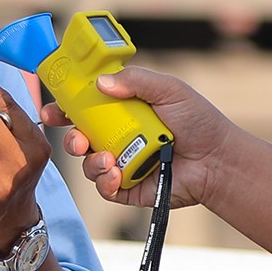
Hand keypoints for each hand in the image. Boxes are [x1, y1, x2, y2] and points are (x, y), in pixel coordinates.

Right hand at [44, 66, 242, 211]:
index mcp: (124, 113)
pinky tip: (116, 174)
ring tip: (107, 159)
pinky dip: (105, 182)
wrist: (218, 159)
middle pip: (80, 138)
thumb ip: (136, 81)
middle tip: (77, 139)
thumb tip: (101, 83)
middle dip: (71, 139)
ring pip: (89, 165)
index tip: (53, 111)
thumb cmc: (199, 121)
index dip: (66, 110)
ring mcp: (123, 164)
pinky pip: (104, 188)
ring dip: (91, 162)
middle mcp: (119, 138)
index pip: (86, 109)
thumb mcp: (168, 90)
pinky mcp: (129, 189)